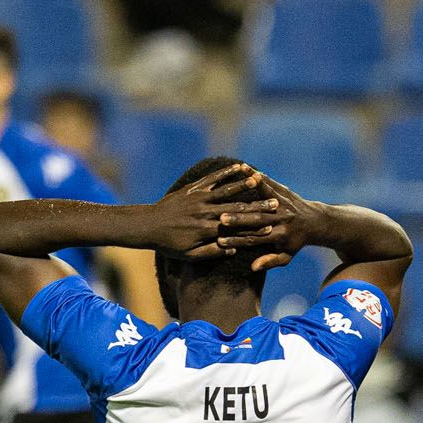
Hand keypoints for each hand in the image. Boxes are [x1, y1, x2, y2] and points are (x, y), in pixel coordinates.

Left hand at [145, 163, 280, 257]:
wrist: (148, 226)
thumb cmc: (169, 244)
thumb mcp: (190, 256)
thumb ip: (212, 253)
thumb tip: (232, 249)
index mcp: (207, 230)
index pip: (236, 227)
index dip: (255, 226)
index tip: (272, 224)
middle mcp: (206, 212)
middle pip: (236, 207)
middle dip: (256, 204)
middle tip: (274, 202)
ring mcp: (200, 198)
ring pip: (226, 190)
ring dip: (244, 184)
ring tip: (259, 179)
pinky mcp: (194, 189)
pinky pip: (213, 179)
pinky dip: (226, 172)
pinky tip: (239, 167)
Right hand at [209, 168, 323, 271]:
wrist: (316, 222)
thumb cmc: (296, 242)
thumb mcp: (287, 256)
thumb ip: (271, 261)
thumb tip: (253, 268)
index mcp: (281, 236)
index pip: (256, 240)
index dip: (238, 242)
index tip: (220, 241)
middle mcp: (283, 219)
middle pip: (258, 220)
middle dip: (239, 219)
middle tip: (220, 219)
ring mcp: (284, 204)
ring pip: (264, 198)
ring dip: (246, 194)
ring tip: (230, 186)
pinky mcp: (284, 192)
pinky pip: (270, 183)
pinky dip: (257, 176)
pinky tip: (243, 168)